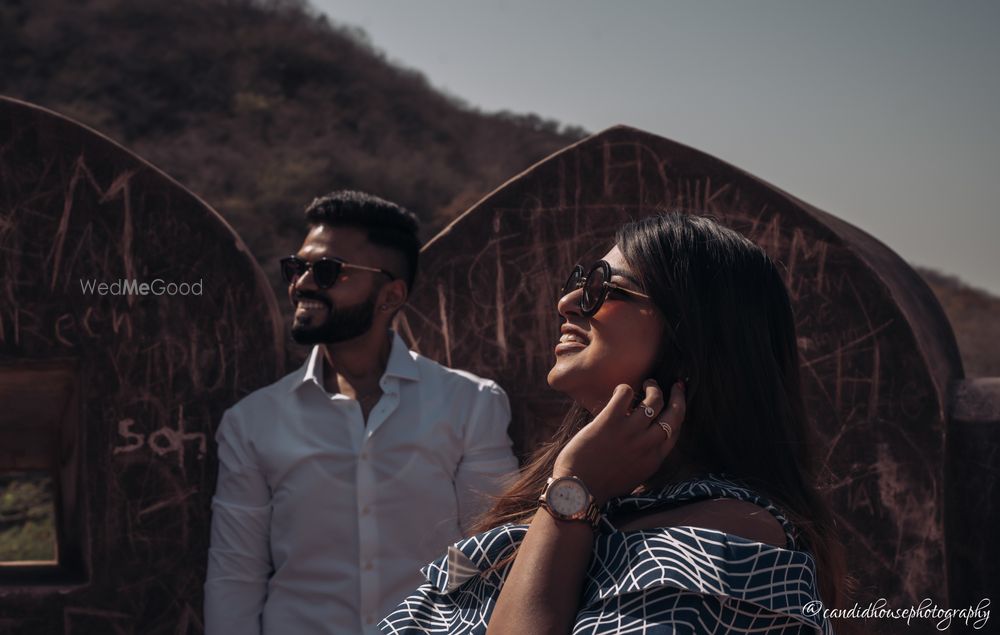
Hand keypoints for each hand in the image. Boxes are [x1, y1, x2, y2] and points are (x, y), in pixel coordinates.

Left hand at [553, 380, 685, 504]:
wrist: (579, 490)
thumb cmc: (602, 484)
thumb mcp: (634, 474)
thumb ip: (645, 457)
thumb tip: (648, 439)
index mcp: (654, 458)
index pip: (676, 430)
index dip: (680, 411)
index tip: (679, 398)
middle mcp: (647, 444)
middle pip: (674, 413)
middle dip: (678, 395)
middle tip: (675, 383)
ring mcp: (629, 432)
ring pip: (654, 400)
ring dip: (652, 387)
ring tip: (646, 383)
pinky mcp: (609, 422)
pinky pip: (625, 393)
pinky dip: (625, 388)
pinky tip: (620, 392)